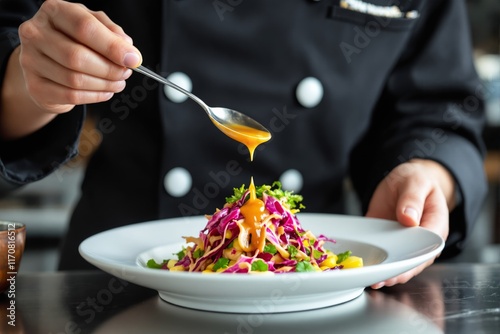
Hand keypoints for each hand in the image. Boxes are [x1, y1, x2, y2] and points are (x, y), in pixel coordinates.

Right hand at [17, 0, 141, 112]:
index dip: (112, 46)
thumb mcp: (94, 27)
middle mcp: (35, 33)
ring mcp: (30, 60)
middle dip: (109, 68)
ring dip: (104, 84)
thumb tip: (128, 49)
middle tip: (125, 73)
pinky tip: (106, 92)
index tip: (132, 59)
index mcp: (54, 11)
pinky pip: (70, 95)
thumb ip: (112, 33)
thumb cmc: (74, 40)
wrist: (46, 61)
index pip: (84, 27)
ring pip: (75, 79)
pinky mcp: (35, 86)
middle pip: (77, 56)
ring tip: (118, 82)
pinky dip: (95, 96)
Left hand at [365, 159, 454, 288]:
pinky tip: (365, 270)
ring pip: (400, 263)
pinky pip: (385, 255)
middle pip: (414, 261)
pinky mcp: (389, 242)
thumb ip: (413, 199)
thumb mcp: (415, 182)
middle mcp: (422, 240)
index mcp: (435, 225)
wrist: (405, 180)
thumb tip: (409, 218)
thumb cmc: (416, 181)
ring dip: (387, 274)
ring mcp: (405, 243)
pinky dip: (376, 263)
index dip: (415, 258)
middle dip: (399, 272)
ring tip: (373, 281)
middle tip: (382, 279)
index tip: (401, 264)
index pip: (428, 246)